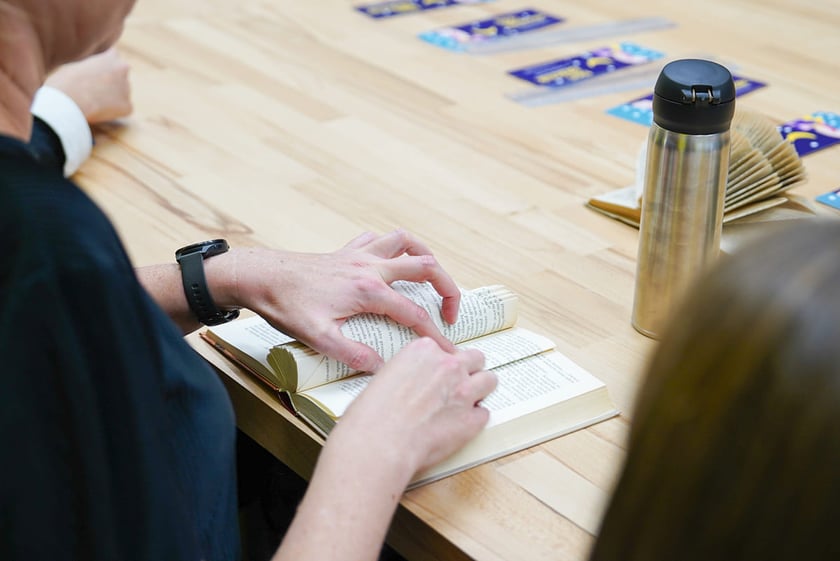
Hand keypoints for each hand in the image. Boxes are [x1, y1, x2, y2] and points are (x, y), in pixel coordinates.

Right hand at [45, 47, 131, 123]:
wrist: (68, 100)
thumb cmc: (65, 82)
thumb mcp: (75, 65)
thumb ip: (91, 67)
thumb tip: (92, 73)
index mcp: (110, 57)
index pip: (114, 56)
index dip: (106, 66)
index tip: (100, 72)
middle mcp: (123, 70)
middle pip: (120, 76)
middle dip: (112, 82)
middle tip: (96, 91)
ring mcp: (127, 88)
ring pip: (122, 94)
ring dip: (112, 98)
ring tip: (93, 102)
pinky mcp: (128, 106)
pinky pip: (123, 110)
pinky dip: (114, 112)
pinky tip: (100, 112)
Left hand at [217, 230, 461, 371]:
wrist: (260, 276)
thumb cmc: (286, 304)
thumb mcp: (317, 337)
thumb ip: (351, 354)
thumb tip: (380, 367)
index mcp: (368, 290)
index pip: (414, 314)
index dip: (436, 335)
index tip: (447, 351)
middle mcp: (370, 267)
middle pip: (425, 267)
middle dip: (447, 289)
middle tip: (450, 314)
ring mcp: (359, 255)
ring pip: (407, 243)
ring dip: (426, 257)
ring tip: (433, 278)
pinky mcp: (347, 251)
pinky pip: (380, 239)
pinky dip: (394, 246)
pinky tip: (393, 262)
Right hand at [272, 340, 495, 560]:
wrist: (379, 443)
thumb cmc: (371, 415)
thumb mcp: (385, 377)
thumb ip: (408, 373)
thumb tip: (415, 382)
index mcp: (424, 350)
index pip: (446, 348)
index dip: (443, 363)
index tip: (438, 374)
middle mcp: (448, 366)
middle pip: (475, 358)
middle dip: (469, 370)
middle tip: (458, 384)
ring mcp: (464, 391)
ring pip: (489, 380)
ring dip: (480, 390)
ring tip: (467, 403)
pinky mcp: (472, 420)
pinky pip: (484, 413)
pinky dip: (474, 420)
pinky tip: (460, 427)